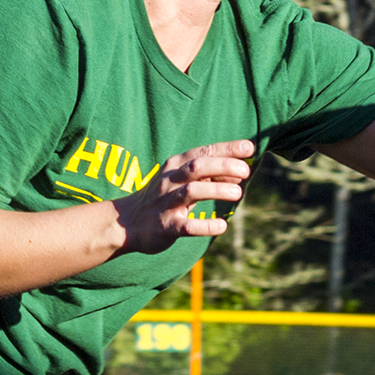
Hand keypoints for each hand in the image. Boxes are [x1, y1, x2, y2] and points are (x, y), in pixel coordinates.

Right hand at [113, 140, 252, 252]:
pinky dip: (205, 225)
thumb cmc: (162, 198)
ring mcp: (166, 203)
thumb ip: (210, 176)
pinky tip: (222, 226)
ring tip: (238, 193)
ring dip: (217, 190)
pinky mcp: (166, 226)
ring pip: (192, 192)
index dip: (227, 149)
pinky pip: (186, 226)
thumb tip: (241, 171)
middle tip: (246, 171)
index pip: (203, 152)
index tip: (249, 148)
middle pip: (197, 167)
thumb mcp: (182, 181)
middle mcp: (170, 181)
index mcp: (175, 166)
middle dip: (223, 166)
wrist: (125, 223)